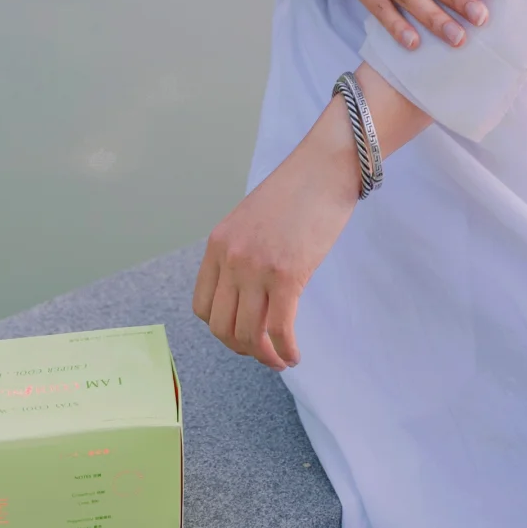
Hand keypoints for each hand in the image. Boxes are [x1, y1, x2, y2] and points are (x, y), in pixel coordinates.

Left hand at [191, 93, 362, 368]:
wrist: (324, 167)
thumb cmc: (297, 191)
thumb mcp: (253, 220)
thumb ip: (244, 251)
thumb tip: (251, 290)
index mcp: (218, 244)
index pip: (202, 306)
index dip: (221, 328)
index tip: (242, 332)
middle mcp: (230, 258)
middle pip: (222, 326)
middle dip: (241, 348)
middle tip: (264, 352)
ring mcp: (256, 268)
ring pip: (248, 334)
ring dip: (264, 356)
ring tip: (281, 359)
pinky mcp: (287, 275)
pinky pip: (278, 330)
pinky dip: (285, 351)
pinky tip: (295, 355)